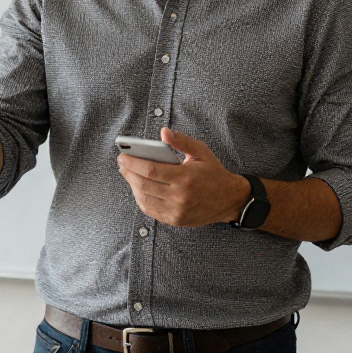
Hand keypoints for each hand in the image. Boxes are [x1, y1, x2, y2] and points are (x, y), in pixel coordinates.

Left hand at [117, 127, 249, 227]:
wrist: (229, 200)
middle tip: (122, 163)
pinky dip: (141, 198)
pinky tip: (139, 188)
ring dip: (133, 186)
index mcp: (185, 177)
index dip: (133, 163)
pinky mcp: (175, 220)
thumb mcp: (201, 152)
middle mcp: (180, 197)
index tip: (123, 156)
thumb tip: (163, 132)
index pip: (151, 170)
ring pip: (144, 199)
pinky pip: (151, 210)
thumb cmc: (214, 173)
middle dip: (128, 173)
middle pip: (144, 185)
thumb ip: (181, 141)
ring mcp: (176, 211)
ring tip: (128, 174)